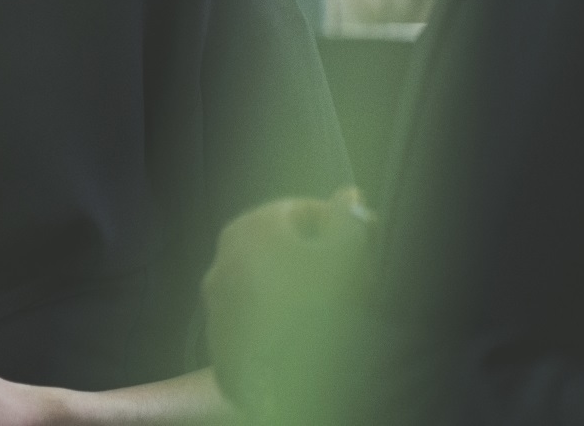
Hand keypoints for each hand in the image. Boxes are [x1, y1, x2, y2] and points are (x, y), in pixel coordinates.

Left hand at [202, 187, 375, 423]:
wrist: (284, 389)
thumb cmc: (318, 313)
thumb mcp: (345, 257)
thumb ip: (347, 220)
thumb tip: (349, 194)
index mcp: (248, 229)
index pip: (302, 210)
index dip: (340, 225)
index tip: (367, 245)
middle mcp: (222, 259)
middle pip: (281, 246)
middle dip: (318, 257)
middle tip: (356, 279)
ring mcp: (216, 302)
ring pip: (268, 283)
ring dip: (299, 289)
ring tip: (335, 310)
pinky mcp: (219, 339)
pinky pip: (257, 317)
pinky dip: (281, 319)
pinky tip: (308, 336)